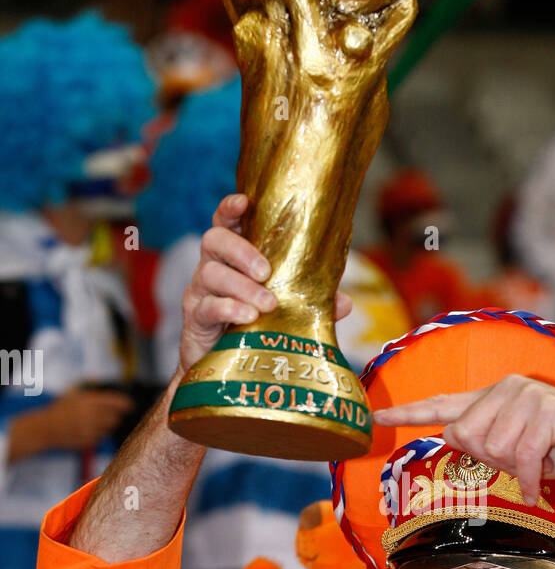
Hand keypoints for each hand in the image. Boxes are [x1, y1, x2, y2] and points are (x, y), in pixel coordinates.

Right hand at [10, 388, 133, 457]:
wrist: (46, 429)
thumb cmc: (59, 409)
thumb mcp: (71, 392)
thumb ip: (85, 384)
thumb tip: (96, 377)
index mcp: (89, 401)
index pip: (115, 402)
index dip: (125, 403)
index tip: (130, 404)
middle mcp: (92, 415)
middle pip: (116, 417)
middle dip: (117, 415)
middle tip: (117, 414)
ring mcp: (91, 429)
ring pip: (110, 428)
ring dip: (109, 425)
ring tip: (98, 421)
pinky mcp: (89, 441)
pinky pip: (102, 437)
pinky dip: (100, 434)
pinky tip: (91, 429)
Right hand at [178, 194, 351, 376]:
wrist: (228, 367)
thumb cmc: (255, 329)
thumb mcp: (286, 312)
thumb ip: (312, 302)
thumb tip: (345, 302)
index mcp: (234, 257)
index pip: (226, 222)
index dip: (231, 208)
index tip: (244, 201)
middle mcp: (212, 267)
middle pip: (214, 240)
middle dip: (242, 251)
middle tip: (267, 271)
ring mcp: (200, 292)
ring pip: (211, 274)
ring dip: (242, 286)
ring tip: (268, 303)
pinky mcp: (195, 319)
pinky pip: (207, 307)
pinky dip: (229, 309)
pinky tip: (248, 316)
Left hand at [372, 374, 554, 505]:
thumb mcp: (517, 451)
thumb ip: (485, 444)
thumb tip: (454, 439)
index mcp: (493, 397)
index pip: (443, 404)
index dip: (409, 413)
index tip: (378, 418)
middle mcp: (504, 389)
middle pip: (465, 437)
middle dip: (490, 461)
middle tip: (521, 464)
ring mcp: (525, 396)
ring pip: (491, 448)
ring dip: (515, 468)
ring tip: (538, 463)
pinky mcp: (545, 411)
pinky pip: (520, 457)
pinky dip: (530, 479)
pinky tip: (540, 484)